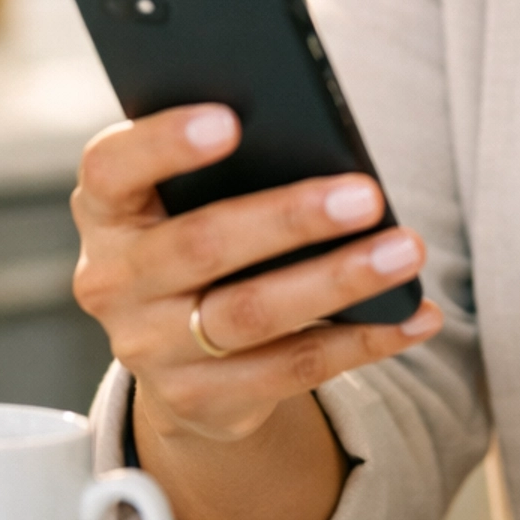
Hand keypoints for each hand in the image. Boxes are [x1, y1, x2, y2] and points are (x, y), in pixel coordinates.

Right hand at [72, 102, 440, 447]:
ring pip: (252, 314)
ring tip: (405, 251)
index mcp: (106, 210)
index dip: (164, 142)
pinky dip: (363, 340)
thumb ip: (228, 166)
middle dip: (290, 219)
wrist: (175, 353)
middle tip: (367, 195)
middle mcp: (113, 282)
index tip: (231, 119)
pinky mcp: (199, 400)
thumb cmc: (199, 234)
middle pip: (201, 244)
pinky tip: (414, 316)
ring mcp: (151, 348)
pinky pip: (292, 369)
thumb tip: (319, 142)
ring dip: (339, 281)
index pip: (111, 168)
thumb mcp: (186, 196)